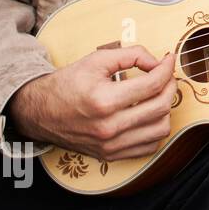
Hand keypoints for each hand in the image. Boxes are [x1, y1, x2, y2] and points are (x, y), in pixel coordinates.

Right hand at [8, 46, 177, 161]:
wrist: (38, 112)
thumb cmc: (66, 84)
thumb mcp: (95, 60)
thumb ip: (130, 54)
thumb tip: (157, 61)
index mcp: (103, 101)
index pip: (152, 85)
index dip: (167, 69)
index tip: (169, 59)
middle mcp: (108, 127)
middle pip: (161, 107)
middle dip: (170, 86)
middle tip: (166, 75)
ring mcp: (110, 145)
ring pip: (160, 129)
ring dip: (166, 109)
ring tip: (157, 95)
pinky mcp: (110, 155)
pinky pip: (149, 147)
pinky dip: (156, 130)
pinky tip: (149, 116)